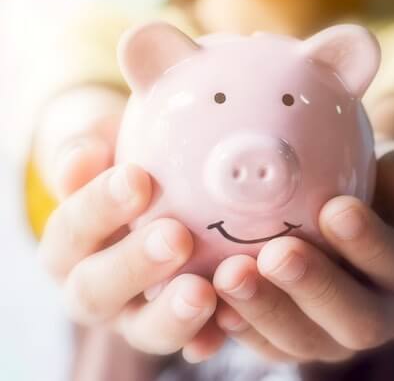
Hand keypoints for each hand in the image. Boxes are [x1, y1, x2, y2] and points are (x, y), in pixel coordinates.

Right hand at [36, 88, 221, 361]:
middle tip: (175, 237)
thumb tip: (84, 155)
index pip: (71, 229)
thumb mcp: (111, 146)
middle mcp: (95, 287)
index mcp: (71, 243)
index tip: (137, 177)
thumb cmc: (135, 165)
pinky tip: (228, 322)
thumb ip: (92, 147)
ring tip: (202, 291)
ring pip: (143, 330)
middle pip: (95, 290)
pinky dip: (207, 338)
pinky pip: (192, 342)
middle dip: (133, 265)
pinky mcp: (181, 328)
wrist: (163, 195)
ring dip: (171, 315)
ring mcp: (137, 315)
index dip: (98, 207)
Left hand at [209, 150, 393, 362]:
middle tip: (277, 253)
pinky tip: (213, 301)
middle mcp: (383, 313)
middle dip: (315, 288)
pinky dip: (240, 327)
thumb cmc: (364, 183)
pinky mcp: (296, 342)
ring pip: (308, 341)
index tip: (335, 210)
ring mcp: (336, 336)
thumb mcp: (390, 167)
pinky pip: (269, 346)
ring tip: (231, 274)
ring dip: (268, 311)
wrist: (338, 212)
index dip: (370, 243)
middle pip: (359, 319)